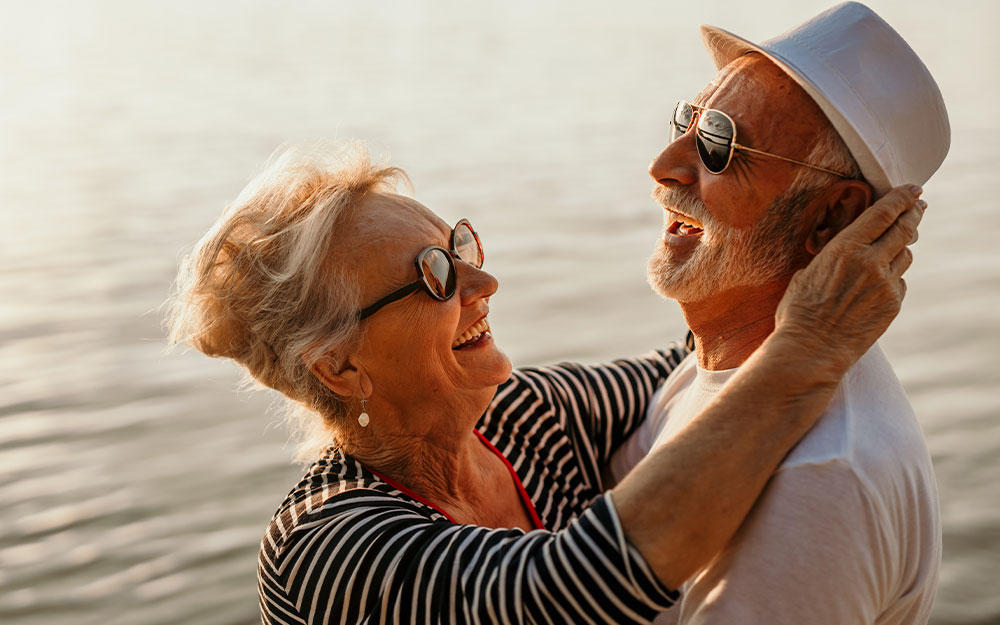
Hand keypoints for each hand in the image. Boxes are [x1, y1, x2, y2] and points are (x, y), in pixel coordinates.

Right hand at [774, 185, 925, 377]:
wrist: (811, 350)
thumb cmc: (799, 311)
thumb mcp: (808, 272)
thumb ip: (834, 255)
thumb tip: (846, 246)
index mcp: (845, 248)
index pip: (883, 213)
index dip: (902, 198)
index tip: (913, 189)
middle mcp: (871, 262)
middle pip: (904, 228)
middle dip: (914, 213)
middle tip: (919, 205)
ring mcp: (886, 284)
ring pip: (906, 255)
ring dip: (901, 248)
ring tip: (892, 248)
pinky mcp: (893, 304)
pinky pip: (900, 282)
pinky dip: (893, 278)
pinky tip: (877, 285)